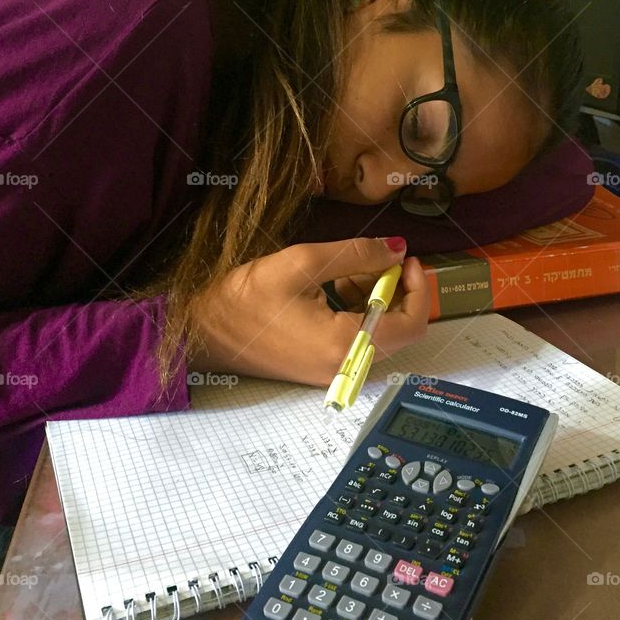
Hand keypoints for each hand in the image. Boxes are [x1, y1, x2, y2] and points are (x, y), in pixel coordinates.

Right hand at [186, 237, 429, 386]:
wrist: (202, 334)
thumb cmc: (244, 299)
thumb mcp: (301, 262)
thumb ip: (356, 254)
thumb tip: (398, 249)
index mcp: (347, 343)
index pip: (412, 323)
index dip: (418, 287)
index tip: (405, 258)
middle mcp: (348, 366)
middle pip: (397, 327)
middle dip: (393, 288)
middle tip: (372, 258)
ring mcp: (335, 371)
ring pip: (378, 332)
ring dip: (373, 297)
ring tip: (346, 268)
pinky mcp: (322, 368)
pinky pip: (357, 339)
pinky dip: (357, 310)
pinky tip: (333, 286)